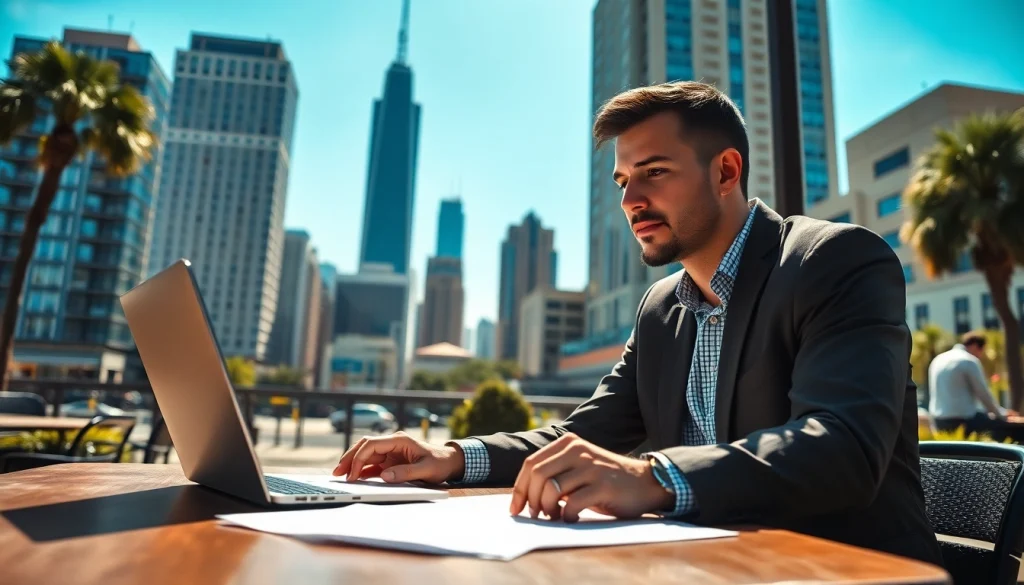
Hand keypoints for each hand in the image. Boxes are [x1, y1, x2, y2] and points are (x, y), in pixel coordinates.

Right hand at [332, 431, 464, 483]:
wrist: (449, 462)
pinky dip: (361, 470)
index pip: (372, 444)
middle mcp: (392, 444)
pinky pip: (372, 464)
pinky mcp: (390, 461)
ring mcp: (390, 452)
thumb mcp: (426, 470)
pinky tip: (353, 478)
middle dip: (349, 458)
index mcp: (399, 440)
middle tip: (337, 472)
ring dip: (353, 464)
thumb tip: (385, 476)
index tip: (353, 474)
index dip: (359, 458)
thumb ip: (406, 473)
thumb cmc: (439, 463)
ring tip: (340, 476)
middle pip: (364, 446)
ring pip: (365, 454)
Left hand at [509, 433, 672, 522]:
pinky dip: (566, 517)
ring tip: (555, 517)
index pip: (531, 464)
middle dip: (531, 500)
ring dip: (548, 510)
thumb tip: (524, 496)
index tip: (515, 509)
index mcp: (568, 443)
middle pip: (537, 475)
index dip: (519, 489)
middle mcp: (578, 450)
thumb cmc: (605, 480)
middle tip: (536, 515)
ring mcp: (591, 467)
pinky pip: (572, 504)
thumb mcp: (579, 467)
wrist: (645, 483)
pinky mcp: (603, 486)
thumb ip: (555, 472)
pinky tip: (572, 519)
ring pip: (552, 489)